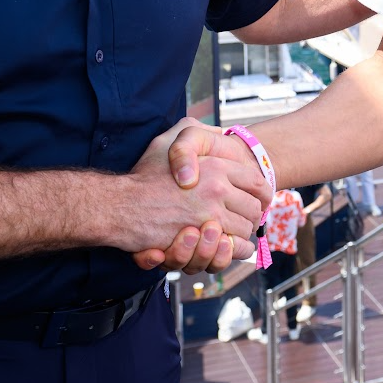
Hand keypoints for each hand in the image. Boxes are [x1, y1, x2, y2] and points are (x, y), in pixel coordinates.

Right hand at [118, 119, 266, 263]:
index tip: (256, 202)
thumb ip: (193, 132)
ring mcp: (210, 213)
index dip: (260, 195)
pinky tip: (223, 245)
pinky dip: (233, 250)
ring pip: (245, 229)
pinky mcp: (201, 237)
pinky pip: (234, 247)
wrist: (121, 205)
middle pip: (254, 208)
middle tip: (241, 220)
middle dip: (250, 217)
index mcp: (216, 164)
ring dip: (239, 234)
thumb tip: (218, 132)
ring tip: (229, 233)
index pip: (257, 183)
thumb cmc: (143, 176)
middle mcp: (217, 186)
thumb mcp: (168, 141)